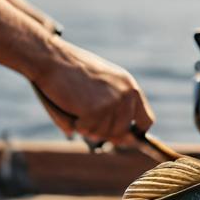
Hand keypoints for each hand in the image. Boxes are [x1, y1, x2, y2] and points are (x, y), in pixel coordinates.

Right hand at [32, 38, 153, 143]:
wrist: (52, 57)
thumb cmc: (72, 71)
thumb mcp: (101, 83)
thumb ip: (113, 108)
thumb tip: (120, 142)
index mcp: (130, 86)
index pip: (146, 120)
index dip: (134, 133)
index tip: (123, 138)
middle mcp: (126, 94)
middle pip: (122, 132)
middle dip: (103, 132)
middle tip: (86, 119)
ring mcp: (112, 102)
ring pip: (103, 133)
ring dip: (88, 127)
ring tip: (76, 106)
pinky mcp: (96, 109)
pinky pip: (87, 130)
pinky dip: (77, 124)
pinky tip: (71, 106)